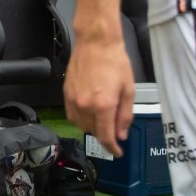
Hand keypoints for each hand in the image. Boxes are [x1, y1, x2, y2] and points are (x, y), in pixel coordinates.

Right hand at [63, 37, 134, 156]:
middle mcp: (86, 106)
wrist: (96, 43)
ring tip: (103, 115)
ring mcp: (73, 100)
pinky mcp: (66, 94)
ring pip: (82, 125)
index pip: (106, 136)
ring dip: (93, 126)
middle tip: (115, 125)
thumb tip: (121, 134)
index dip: (112, 148)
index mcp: (103, 105)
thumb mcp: (128, 90)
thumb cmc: (114, 61)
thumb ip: (125, 115)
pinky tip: (90, 111)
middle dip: (106, 133)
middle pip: (94, 132)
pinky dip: (81, 118)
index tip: (117, 152)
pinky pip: (72, 115)